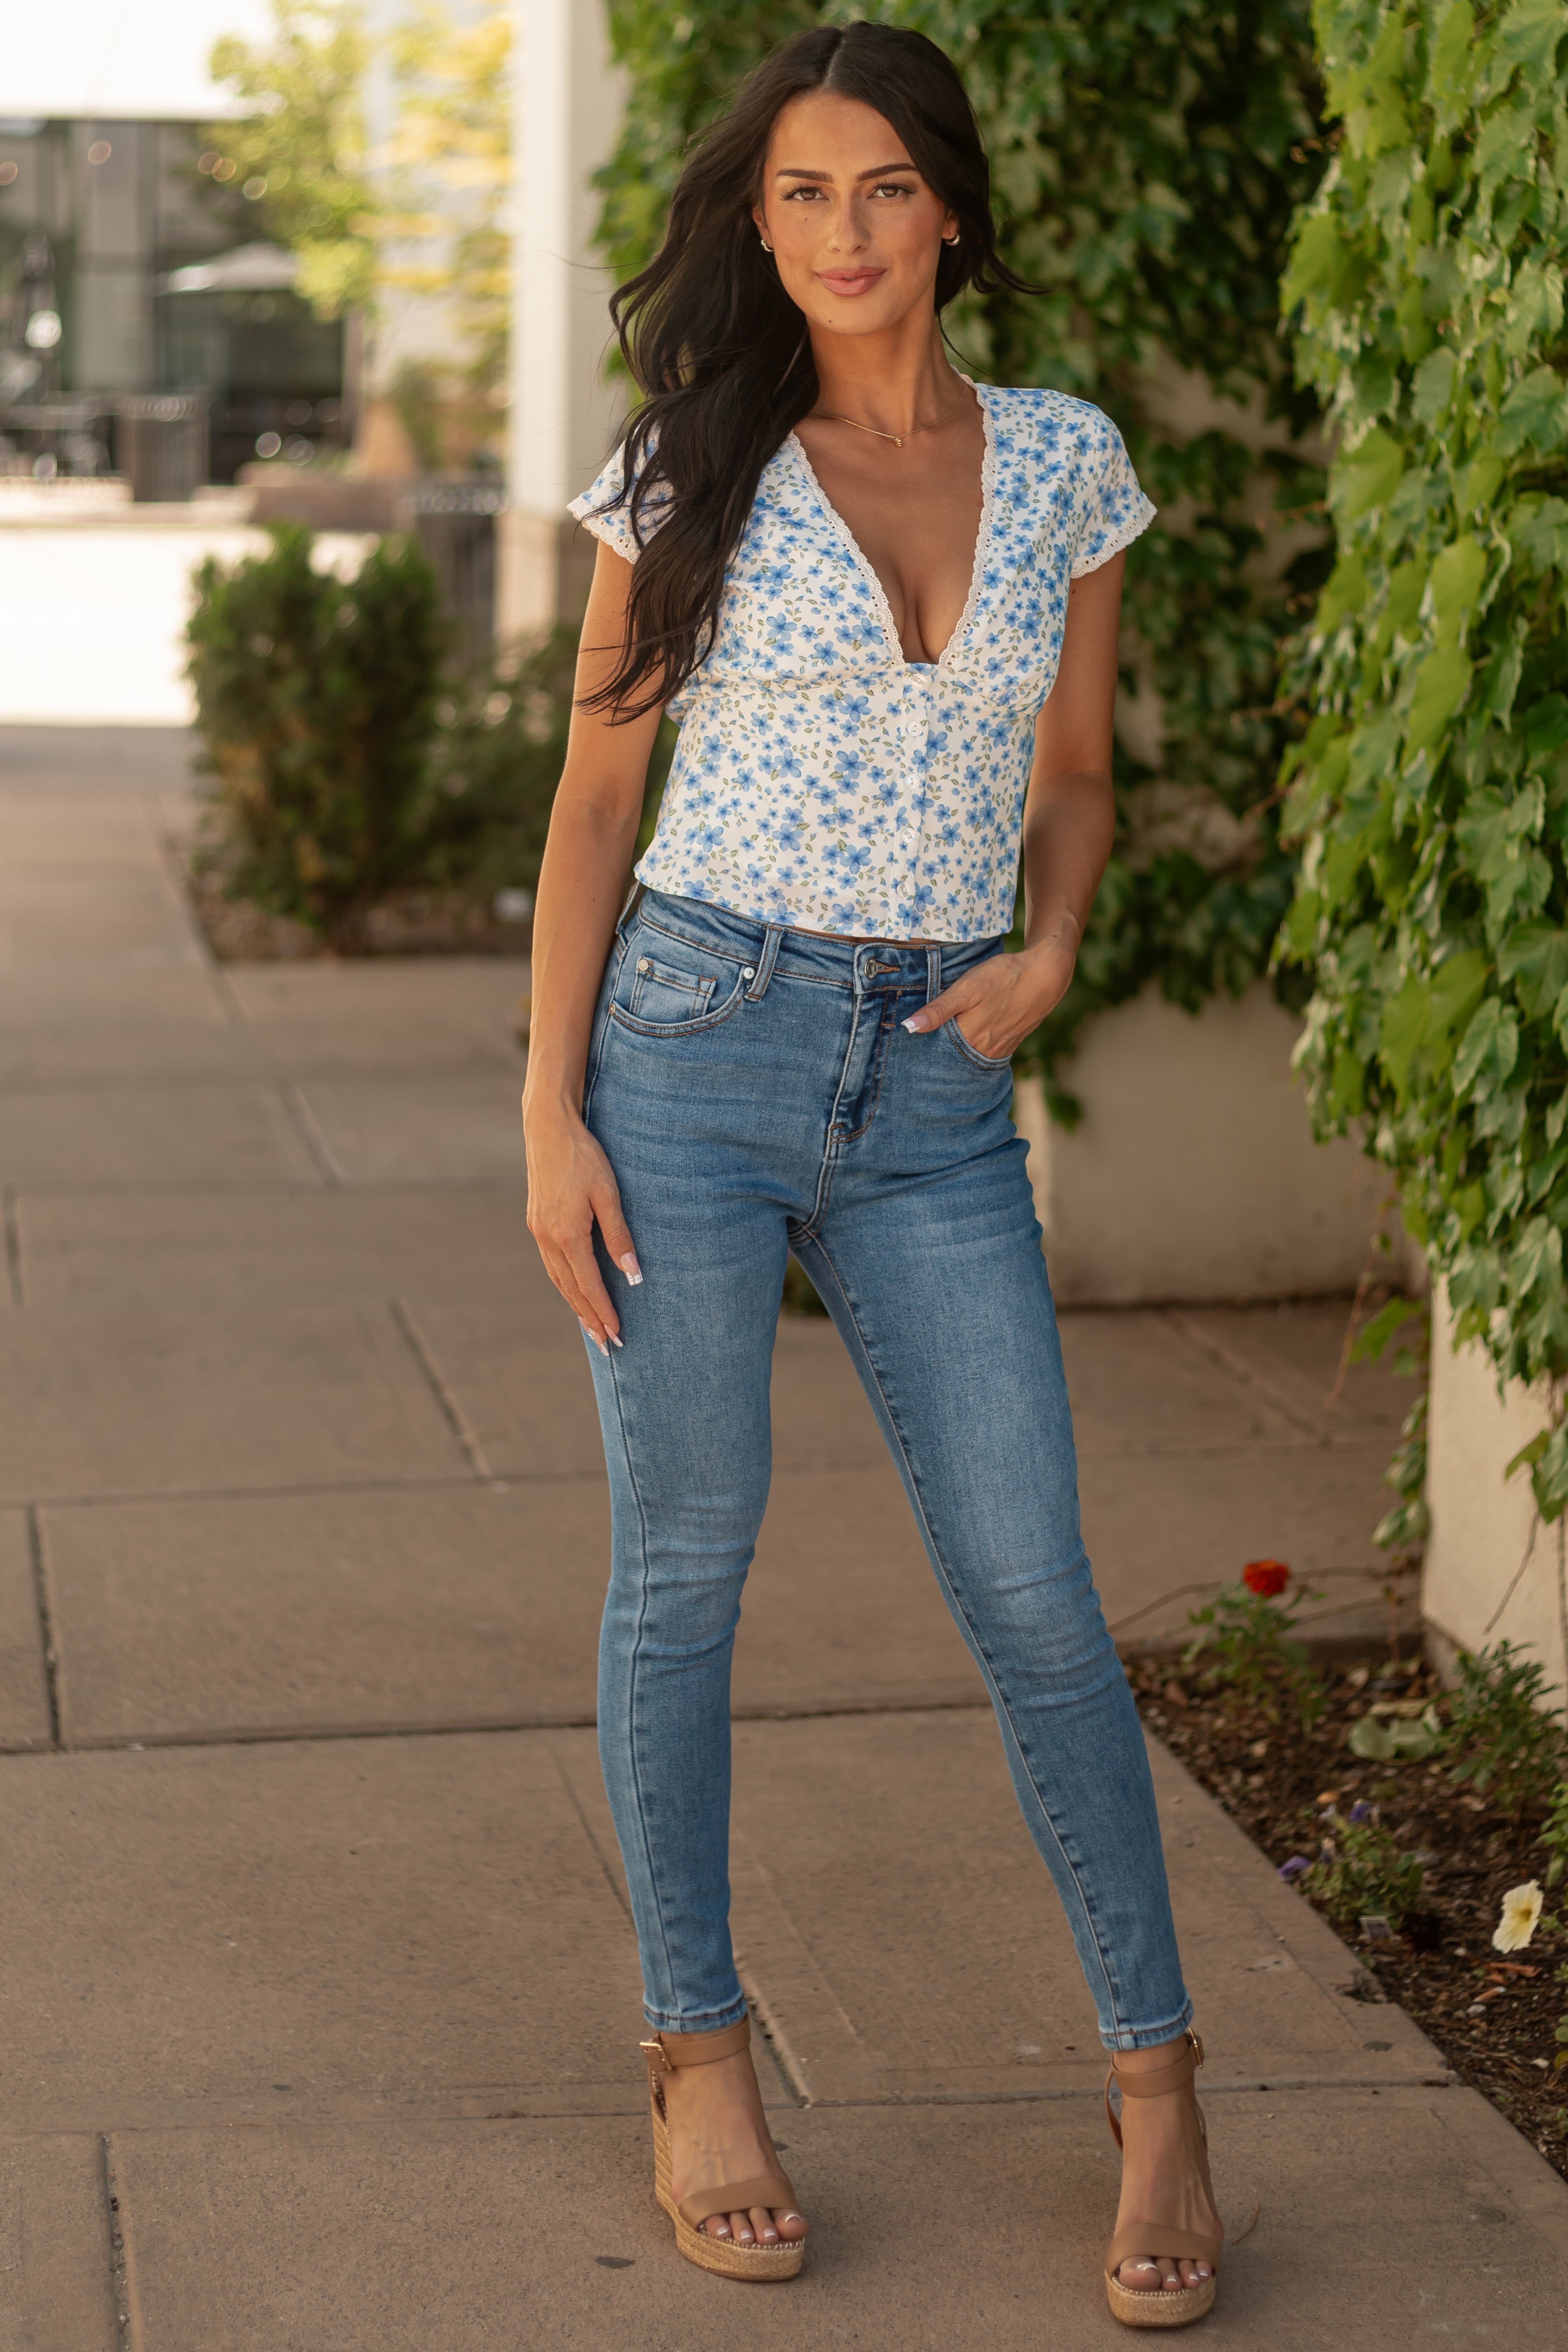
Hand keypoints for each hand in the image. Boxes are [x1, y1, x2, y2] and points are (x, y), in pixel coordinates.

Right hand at [522, 1099, 640, 1355]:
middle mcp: (547, 1237)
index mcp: (567, 1234)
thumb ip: (619, 1236)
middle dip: (589, 1318)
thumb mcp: (609, 1194)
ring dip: (575, 1305)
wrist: (548, 1128)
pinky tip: (575, 1290)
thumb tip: (634, 1275)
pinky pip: (551, 1263)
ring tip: (592, 1327)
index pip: (589, 1284)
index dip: (604, 1311)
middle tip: (606, 1345)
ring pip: (558, 1279)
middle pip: (570, 1289)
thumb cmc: (584, 1156)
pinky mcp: (536, 1222)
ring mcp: (538, 1230)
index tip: (617, 1334)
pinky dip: (564, 1283)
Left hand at [903, 924, 1079, 1062]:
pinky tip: (965, 1043)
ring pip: (968, 1058)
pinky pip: (984, 1054)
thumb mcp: (967, 988)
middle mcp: (983, 1050)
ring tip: (935, 1049)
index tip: (905, 1050)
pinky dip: (971, 1051)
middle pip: (951, 1060)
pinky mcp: (1009, 1043)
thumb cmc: (1003, 977)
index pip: (935, 1054)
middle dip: (934, 1058)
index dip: (920, 1052)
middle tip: (914, 1052)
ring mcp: (998, 1049)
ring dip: (953, 1056)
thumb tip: (908, 1028)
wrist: (1045, 975)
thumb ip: (938, 1010)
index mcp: (968, 1038)